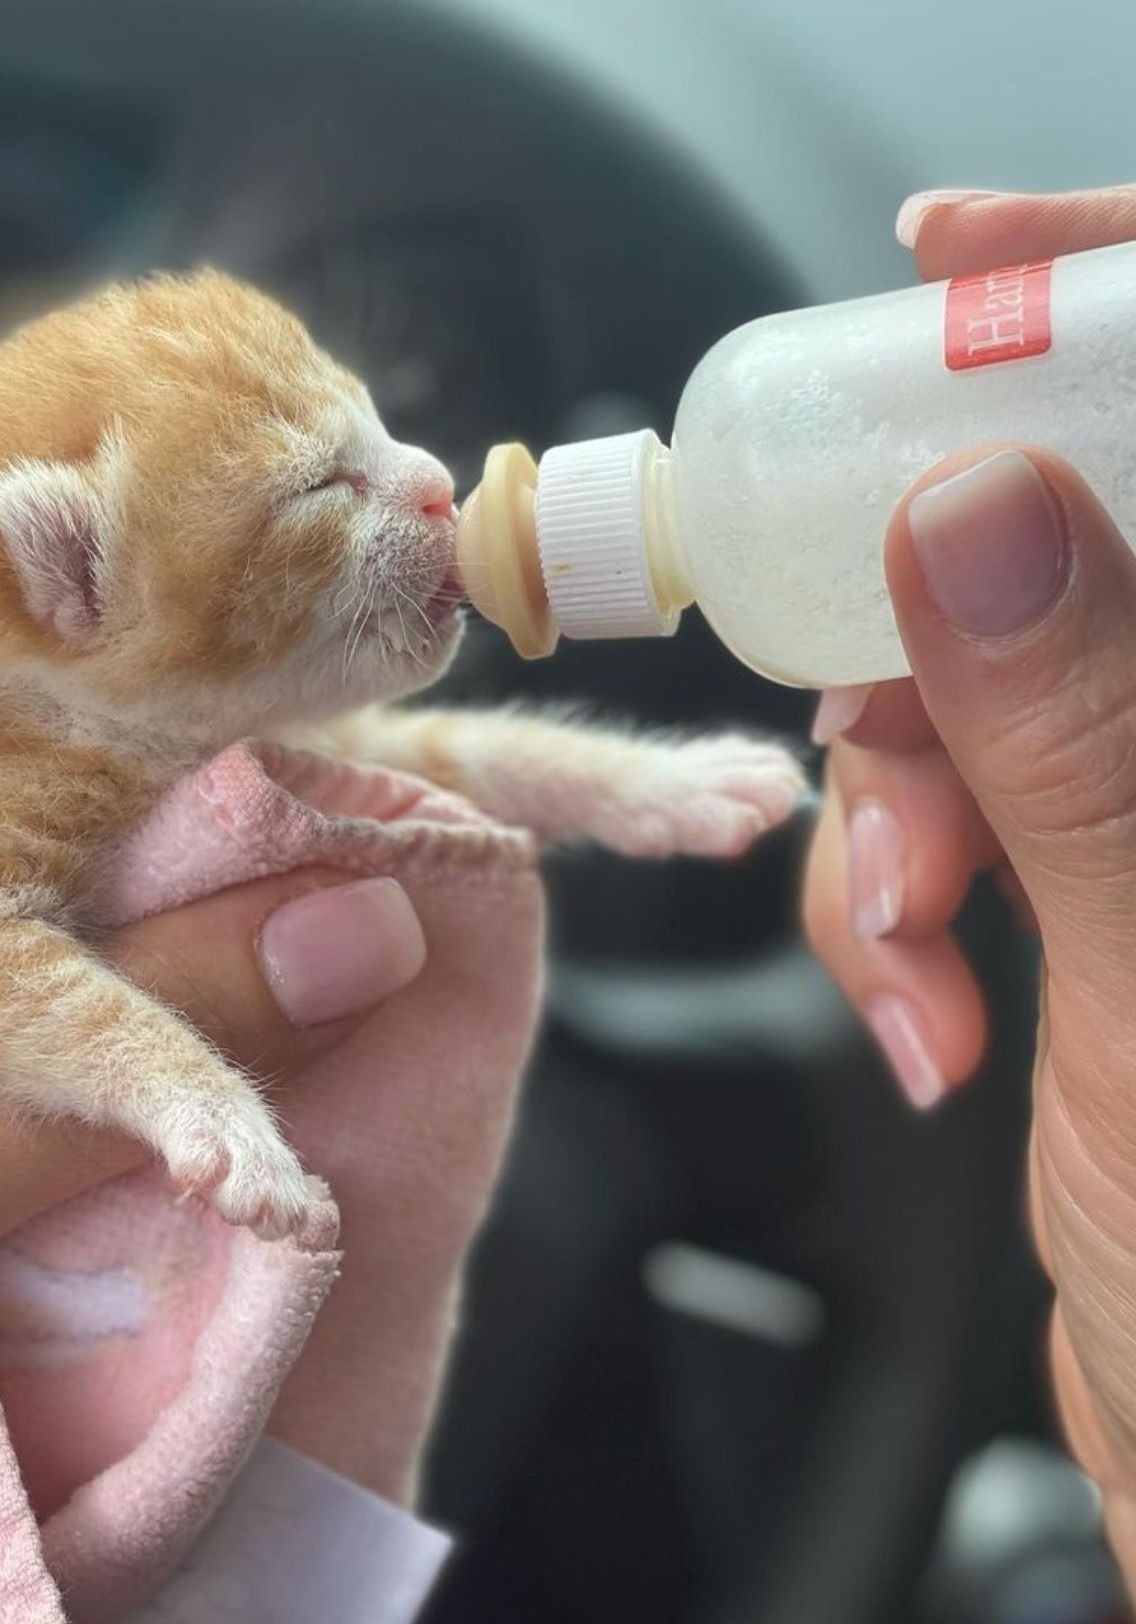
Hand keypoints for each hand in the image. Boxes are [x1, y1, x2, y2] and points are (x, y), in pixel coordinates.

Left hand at [0, 482, 435, 1513]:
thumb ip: (96, 1056)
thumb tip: (363, 930)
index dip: (89, 539)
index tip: (276, 566)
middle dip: (162, 703)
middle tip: (350, 704)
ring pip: (27, 806)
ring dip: (168, 839)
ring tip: (334, 814)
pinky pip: (33, 927)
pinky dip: (139, 943)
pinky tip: (248, 944)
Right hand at [801, 184, 1135, 1576]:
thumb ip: (1087, 740)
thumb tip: (979, 509)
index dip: (1107, 286)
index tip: (945, 263)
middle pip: (1076, 530)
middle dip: (930, 624)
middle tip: (858, 714)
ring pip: (985, 676)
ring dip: (891, 800)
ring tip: (902, 949)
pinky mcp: (1095, 887)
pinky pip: (949, 808)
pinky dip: (885, 894)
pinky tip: (919, 1016)